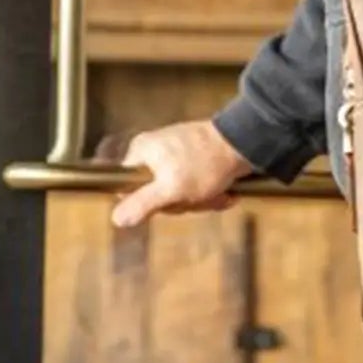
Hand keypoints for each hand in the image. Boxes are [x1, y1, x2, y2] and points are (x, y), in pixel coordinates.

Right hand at [111, 119, 253, 229]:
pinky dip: (209, 193)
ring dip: (200, 200)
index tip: (169, 200)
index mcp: (142, 151)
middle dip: (181, 202)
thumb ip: (143, 204)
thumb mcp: (171, 189)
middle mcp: (155, 150)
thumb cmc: (206, 164)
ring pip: (179, 193)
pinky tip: (223, 191)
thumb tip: (116, 219)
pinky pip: (194, 186)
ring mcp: (175, 154)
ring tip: (216, 192)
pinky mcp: (194, 159)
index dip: (149, 203)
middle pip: (157, 194)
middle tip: (197, 196)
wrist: (246, 143)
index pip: (129, 188)